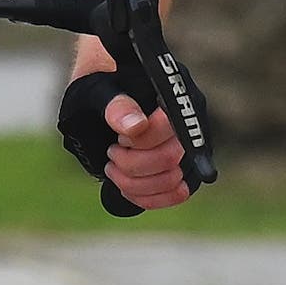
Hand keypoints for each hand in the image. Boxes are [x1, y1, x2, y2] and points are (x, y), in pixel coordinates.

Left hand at [56, 70, 208, 217]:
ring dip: (134, 182)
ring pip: (173, 180)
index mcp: (170, 90)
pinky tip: (126, 185)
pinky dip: (147, 196)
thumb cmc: (97, 88)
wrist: (100, 97)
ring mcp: (188, 143)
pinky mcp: (184, 165)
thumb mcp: (96, 90)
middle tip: (112, 151)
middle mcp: (186, 116)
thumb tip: (137, 126)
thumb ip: (116, 106)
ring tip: (115, 166)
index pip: (168, 127)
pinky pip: (177, 193)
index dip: (139, 141)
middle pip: (170, 158)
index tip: (117, 138)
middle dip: (132, 163)